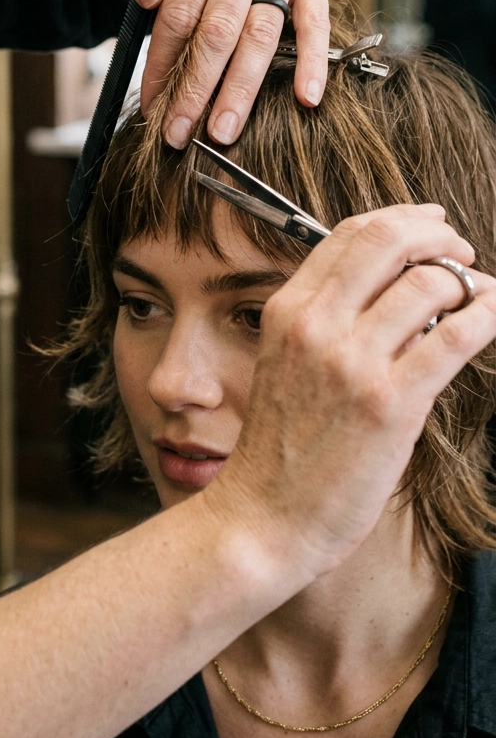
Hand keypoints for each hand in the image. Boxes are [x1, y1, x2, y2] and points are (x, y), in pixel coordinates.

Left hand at [114, 0, 327, 147]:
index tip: (150, 103)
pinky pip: (315, 18)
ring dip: (243, 88)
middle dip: (197, 88)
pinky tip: (306, 99)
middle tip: (179, 134)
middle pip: (220, 30)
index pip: (178, 10)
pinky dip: (312, 60)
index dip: (163, 61)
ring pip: (262, 32)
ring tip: (224, 132)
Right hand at [207, 205, 495, 585]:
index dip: (401, 218)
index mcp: (288, 310)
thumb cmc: (280, 450)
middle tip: (461, 251)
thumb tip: (392, 285)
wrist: (264, 518)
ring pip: (429, 284)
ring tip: (478, 295)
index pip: (349, 234)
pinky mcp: (389, 404)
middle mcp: (316, 326)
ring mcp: (352, 363)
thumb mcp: (284, 363)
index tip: (431, 223)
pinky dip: (484, 315)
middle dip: (438, 235)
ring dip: (466, 280)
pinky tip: (492, 314)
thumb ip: (326, 319)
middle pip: (388, 241)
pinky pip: (453, 337)